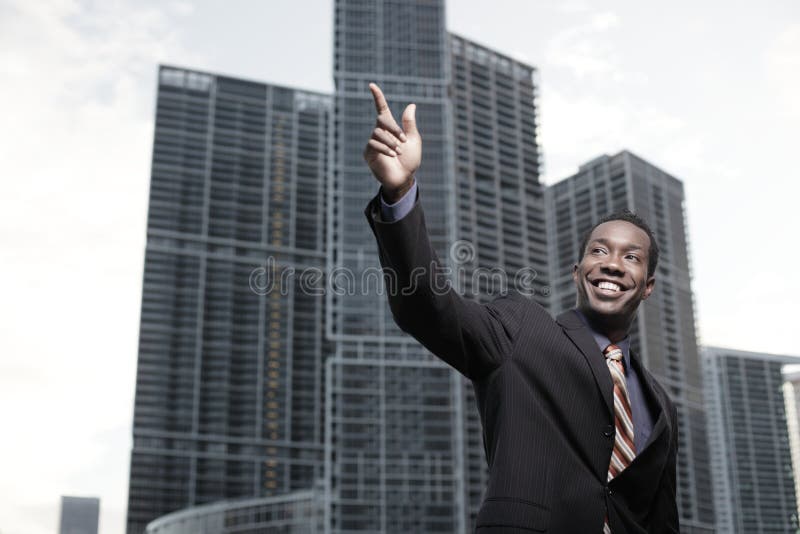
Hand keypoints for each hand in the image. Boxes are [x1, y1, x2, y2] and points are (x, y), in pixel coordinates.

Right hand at [363, 83, 420, 200]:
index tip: (371, 85)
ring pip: (378, 132)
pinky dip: (384, 148)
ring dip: (391, 142)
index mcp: (390, 128)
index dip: (377, 97)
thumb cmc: (410, 160)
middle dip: (394, 128)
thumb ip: (410, 124)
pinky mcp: (368, 153)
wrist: (404, 178)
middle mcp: (380, 133)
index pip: (382, 109)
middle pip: (381, 120)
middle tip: (403, 141)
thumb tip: (411, 105)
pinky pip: (373, 143)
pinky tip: (391, 155)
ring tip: (398, 152)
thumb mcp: (413, 140)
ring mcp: (373, 143)